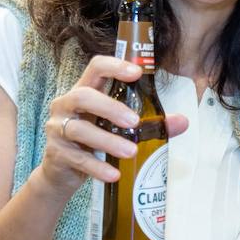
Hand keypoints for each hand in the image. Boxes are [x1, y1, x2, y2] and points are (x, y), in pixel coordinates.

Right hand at [34, 55, 188, 197]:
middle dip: (109, 107)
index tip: (137, 73)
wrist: (62, 173)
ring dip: (107, 141)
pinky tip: (114, 173)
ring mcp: (58, 129)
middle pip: (82, 96)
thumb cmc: (93, 141)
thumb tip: (182, 122)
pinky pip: (78, 159)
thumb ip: (151, 123)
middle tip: (134, 122)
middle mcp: (67, 105)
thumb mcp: (119, 128)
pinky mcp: (56, 153)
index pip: (95, 68)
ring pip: (79, 129)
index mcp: (85, 91)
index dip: (114, 66)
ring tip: (131, 151)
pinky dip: (97, 167)